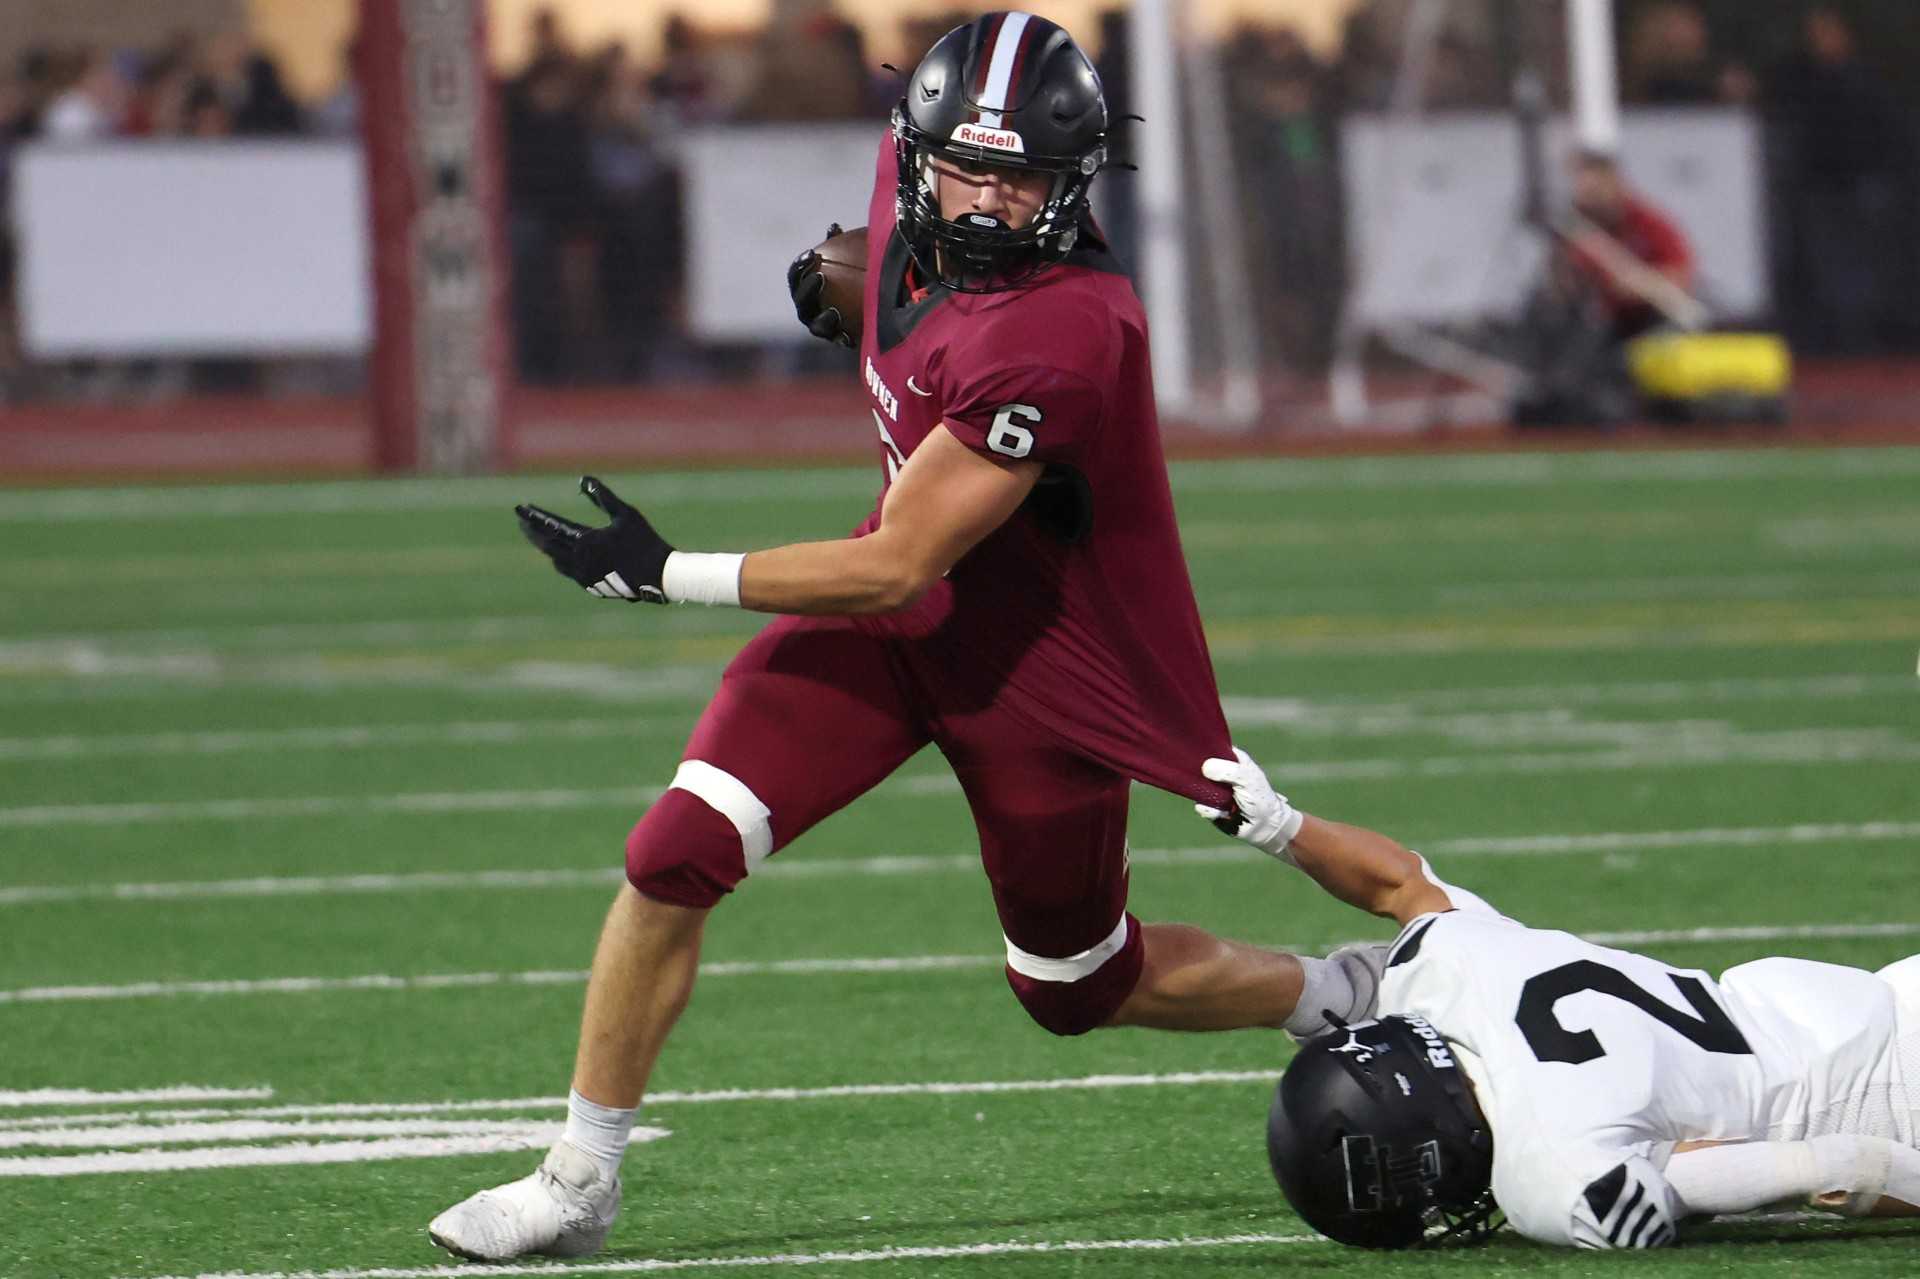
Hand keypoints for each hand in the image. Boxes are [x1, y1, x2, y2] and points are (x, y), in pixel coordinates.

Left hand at [515, 476, 673, 602]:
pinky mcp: (591, 586)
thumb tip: (583, 480)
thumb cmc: (645, 541)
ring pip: (555, 560)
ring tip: (538, 536)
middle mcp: (580, 561)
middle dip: (532, 531)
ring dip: (544, 547)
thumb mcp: (625, 514)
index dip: (534, 517)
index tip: (519, 509)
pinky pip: (568, 571)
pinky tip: (559, 555)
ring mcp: (584, 576)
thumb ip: (602, 496)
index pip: (551, 527)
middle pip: (547, 545)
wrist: (660, 576)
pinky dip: (559, 559)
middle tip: (521, 521)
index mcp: (586, 541)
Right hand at [787, 222, 853, 346]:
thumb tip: (834, 227)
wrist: (873, 305)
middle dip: (807, 290)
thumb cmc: (855, 275)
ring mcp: (822, 329)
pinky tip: (851, 335)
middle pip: (802, 301)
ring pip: (816, 326)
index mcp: (805, 288)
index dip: (800, 266)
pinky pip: (839, 342)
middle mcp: (809, 310)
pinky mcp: (839, 342)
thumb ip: (840, 245)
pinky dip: (843, 338)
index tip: (813, 254)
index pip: (795, 276)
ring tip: (834, 311)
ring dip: (823, 320)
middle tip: (820, 277)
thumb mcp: (849, 259)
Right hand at [1196, 747, 1303, 861]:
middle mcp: (1221, 773)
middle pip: (1201, 767)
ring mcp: (1214, 790)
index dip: (1205, 749)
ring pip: (1197, 787)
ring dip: (1203, 794)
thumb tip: (1205, 767)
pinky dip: (1209, 810)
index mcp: (1233, 760)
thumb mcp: (1247, 779)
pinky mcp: (1211, 807)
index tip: (1196, 753)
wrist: (1265, 827)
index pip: (1214, 747)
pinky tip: (1223, 813)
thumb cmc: (1261, 798)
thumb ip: (1228, 771)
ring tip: (1219, 800)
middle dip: (1197, 773)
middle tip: (1201, 778)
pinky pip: (1201, 806)